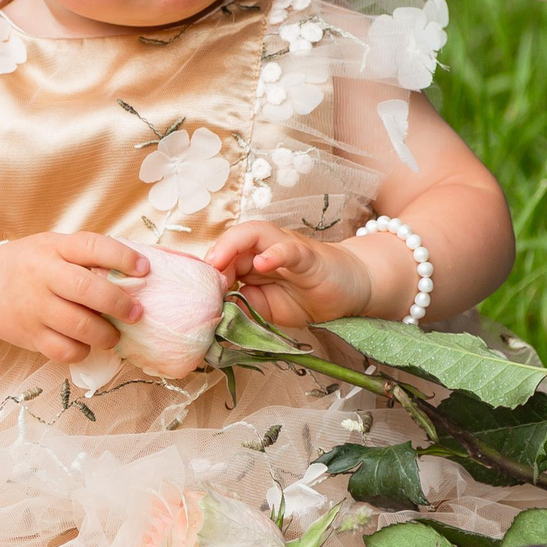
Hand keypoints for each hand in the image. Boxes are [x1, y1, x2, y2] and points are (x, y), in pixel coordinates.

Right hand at [0, 233, 145, 364]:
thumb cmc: (32, 265)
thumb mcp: (54, 248)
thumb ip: (87, 257)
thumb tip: (138, 273)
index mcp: (55, 247)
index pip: (92, 247)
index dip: (122, 257)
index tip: (144, 270)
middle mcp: (42, 274)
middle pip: (86, 289)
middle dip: (118, 303)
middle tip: (136, 313)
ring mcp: (34, 306)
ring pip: (77, 325)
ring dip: (105, 334)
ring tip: (113, 335)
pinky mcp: (29, 334)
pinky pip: (62, 350)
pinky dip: (81, 351)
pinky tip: (85, 345)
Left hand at [204, 220, 377, 328]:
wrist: (351, 289)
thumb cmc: (308, 296)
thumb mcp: (268, 308)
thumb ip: (244, 306)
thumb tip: (215, 312)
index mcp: (254, 259)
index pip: (224, 255)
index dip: (208, 269)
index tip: (196, 290)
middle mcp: (267, 248)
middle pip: (232, 241)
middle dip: (214, 256)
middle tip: (200, 277)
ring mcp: (287, 249)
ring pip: (255, 235)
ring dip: (233, 246)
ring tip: (218, 261)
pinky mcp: (309, 257)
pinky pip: (290, 250)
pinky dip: (275, 253)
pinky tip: (263, 262)